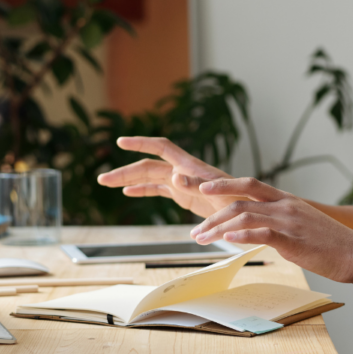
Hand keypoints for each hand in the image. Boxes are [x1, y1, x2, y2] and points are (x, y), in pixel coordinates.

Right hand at [96, 137, 246, 217]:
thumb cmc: (240, 200)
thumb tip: (174, 175)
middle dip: (125, 170)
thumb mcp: (220, 194)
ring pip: (150, 177)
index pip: (161, 148)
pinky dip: (143, 190)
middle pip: (148, 166)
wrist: (250, 211)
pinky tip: (128, 192)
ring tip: (106, 183)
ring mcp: (183, 183)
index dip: (141, 143)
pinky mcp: (185, 197)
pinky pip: (159, 190)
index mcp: (191, 166)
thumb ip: (197, 185)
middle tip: (101, 179)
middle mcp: (184, 172)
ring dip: (129, 180)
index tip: (121, 142)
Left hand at [191, 177, 352, 289]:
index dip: (224, 184)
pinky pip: (261, 233)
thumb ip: (280, 223)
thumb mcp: (303, 226)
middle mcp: (285, 206)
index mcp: (287, 200)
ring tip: (202, 239)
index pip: (250, 184)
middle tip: (195, 230)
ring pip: (244, 216)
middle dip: (212, 214)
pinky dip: (241, 235)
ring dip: (218, 228)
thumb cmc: (332, 244)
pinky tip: (228, 240)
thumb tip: (260, 230)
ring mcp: (289, 221)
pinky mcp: (293, 240)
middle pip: (240, 201)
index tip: (203, 189)